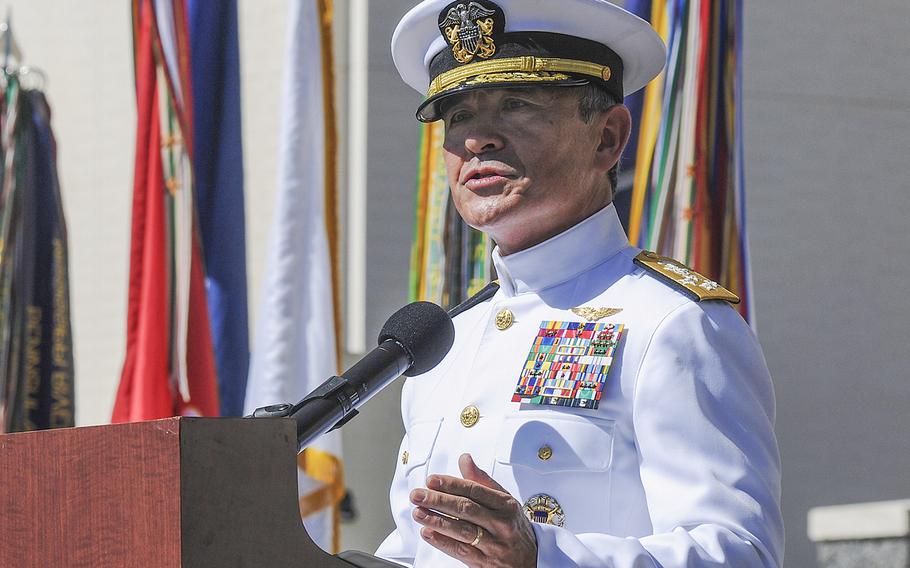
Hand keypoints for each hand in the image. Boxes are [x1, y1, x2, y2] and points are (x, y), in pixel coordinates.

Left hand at [410, 453, 537, 566]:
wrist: (532, 560)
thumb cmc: (514, 527)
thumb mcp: (505, 501)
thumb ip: (482, 481)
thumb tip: (464, 460)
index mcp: (506, 505)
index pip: (475, 491)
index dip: (451, 484)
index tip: (432, 480)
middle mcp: (500, 524)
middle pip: (466, 509)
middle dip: (439, 501)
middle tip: (418, 495)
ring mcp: (493, 545)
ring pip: (462, 530)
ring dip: (437, 521)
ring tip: (418, 512)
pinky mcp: (485, 563)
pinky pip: (461, 551)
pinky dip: (443, 542)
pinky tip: (428, 533)